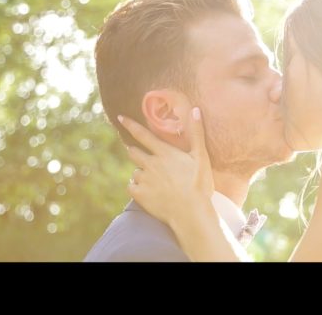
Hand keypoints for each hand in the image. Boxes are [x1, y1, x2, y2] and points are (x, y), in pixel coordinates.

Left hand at [118, 108, 213, 225]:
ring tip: (155, 181)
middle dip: (135, 152)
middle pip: (133, 152)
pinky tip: (149, 191)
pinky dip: (137, 187)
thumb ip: (197, 133)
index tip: (120, 118)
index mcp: (164, 153)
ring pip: (134, 172)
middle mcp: (150, 164)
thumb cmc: (199, 184)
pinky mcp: (139, 195)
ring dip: (141, 173)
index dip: (130, 125)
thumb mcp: (201, 157)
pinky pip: (131, 187)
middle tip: (145, 158)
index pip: (142, 135)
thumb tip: (195, 109)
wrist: (191, 212)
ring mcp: (143, 180)